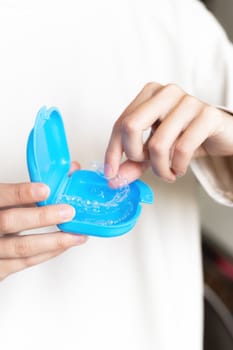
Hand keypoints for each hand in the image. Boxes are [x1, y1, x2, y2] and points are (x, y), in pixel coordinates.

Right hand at [0, 162, 86, 280]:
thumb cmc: (1, 215)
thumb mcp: (9, 200)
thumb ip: (34, 188)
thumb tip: (70, 171)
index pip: (1, 196)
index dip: (22, 193)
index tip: (45, 189)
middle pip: (10, 222)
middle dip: (42, 217)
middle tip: (68, 212)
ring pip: (22, 247)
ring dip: (54, 241)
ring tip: (76, 234)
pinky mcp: (0, 269)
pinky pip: (25, 262)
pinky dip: (48, 253)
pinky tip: (64, 245)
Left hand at [105, 82, 232, 182]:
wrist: (222, 135)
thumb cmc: (185, 138)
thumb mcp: (155, 150)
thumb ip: (134, 162)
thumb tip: (114, 179)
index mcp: (149, 94)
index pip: (120, 123)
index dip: (112, 152)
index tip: (110, 174)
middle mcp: (166, 93)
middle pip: (131, 126)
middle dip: (134, 154)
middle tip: (145, 165)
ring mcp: (188, 101)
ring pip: (158, 144)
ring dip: (159, 169)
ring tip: (167, 173)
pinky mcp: (208, 115)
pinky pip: (182, 149)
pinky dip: (177, 167)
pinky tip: (179, 169)